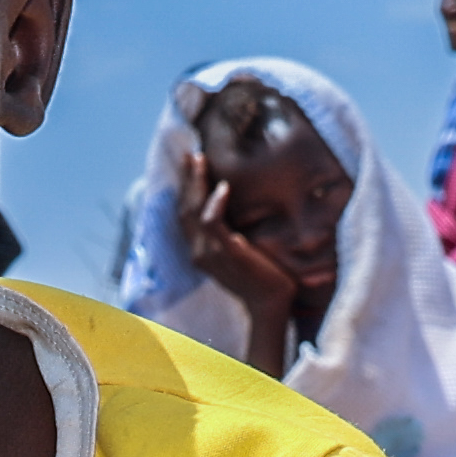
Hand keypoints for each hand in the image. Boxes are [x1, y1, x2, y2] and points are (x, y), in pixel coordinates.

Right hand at [176, 160, 294, 332]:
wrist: (270, 302)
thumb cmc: (260, 276)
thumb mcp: (238, 250)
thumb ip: (229, 233)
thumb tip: (232, 207)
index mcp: (199, 250)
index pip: (185, 214)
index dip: (184, 188)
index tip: (189, 163)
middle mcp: (198, 252)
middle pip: (185, 208)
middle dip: (188, 179)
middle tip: (192, 154)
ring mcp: (210, 253)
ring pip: (195, 211)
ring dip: (197, 183)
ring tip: (201, 161)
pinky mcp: (227, 252)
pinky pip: (213, 223)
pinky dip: (215, 203)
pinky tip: (222, 187)